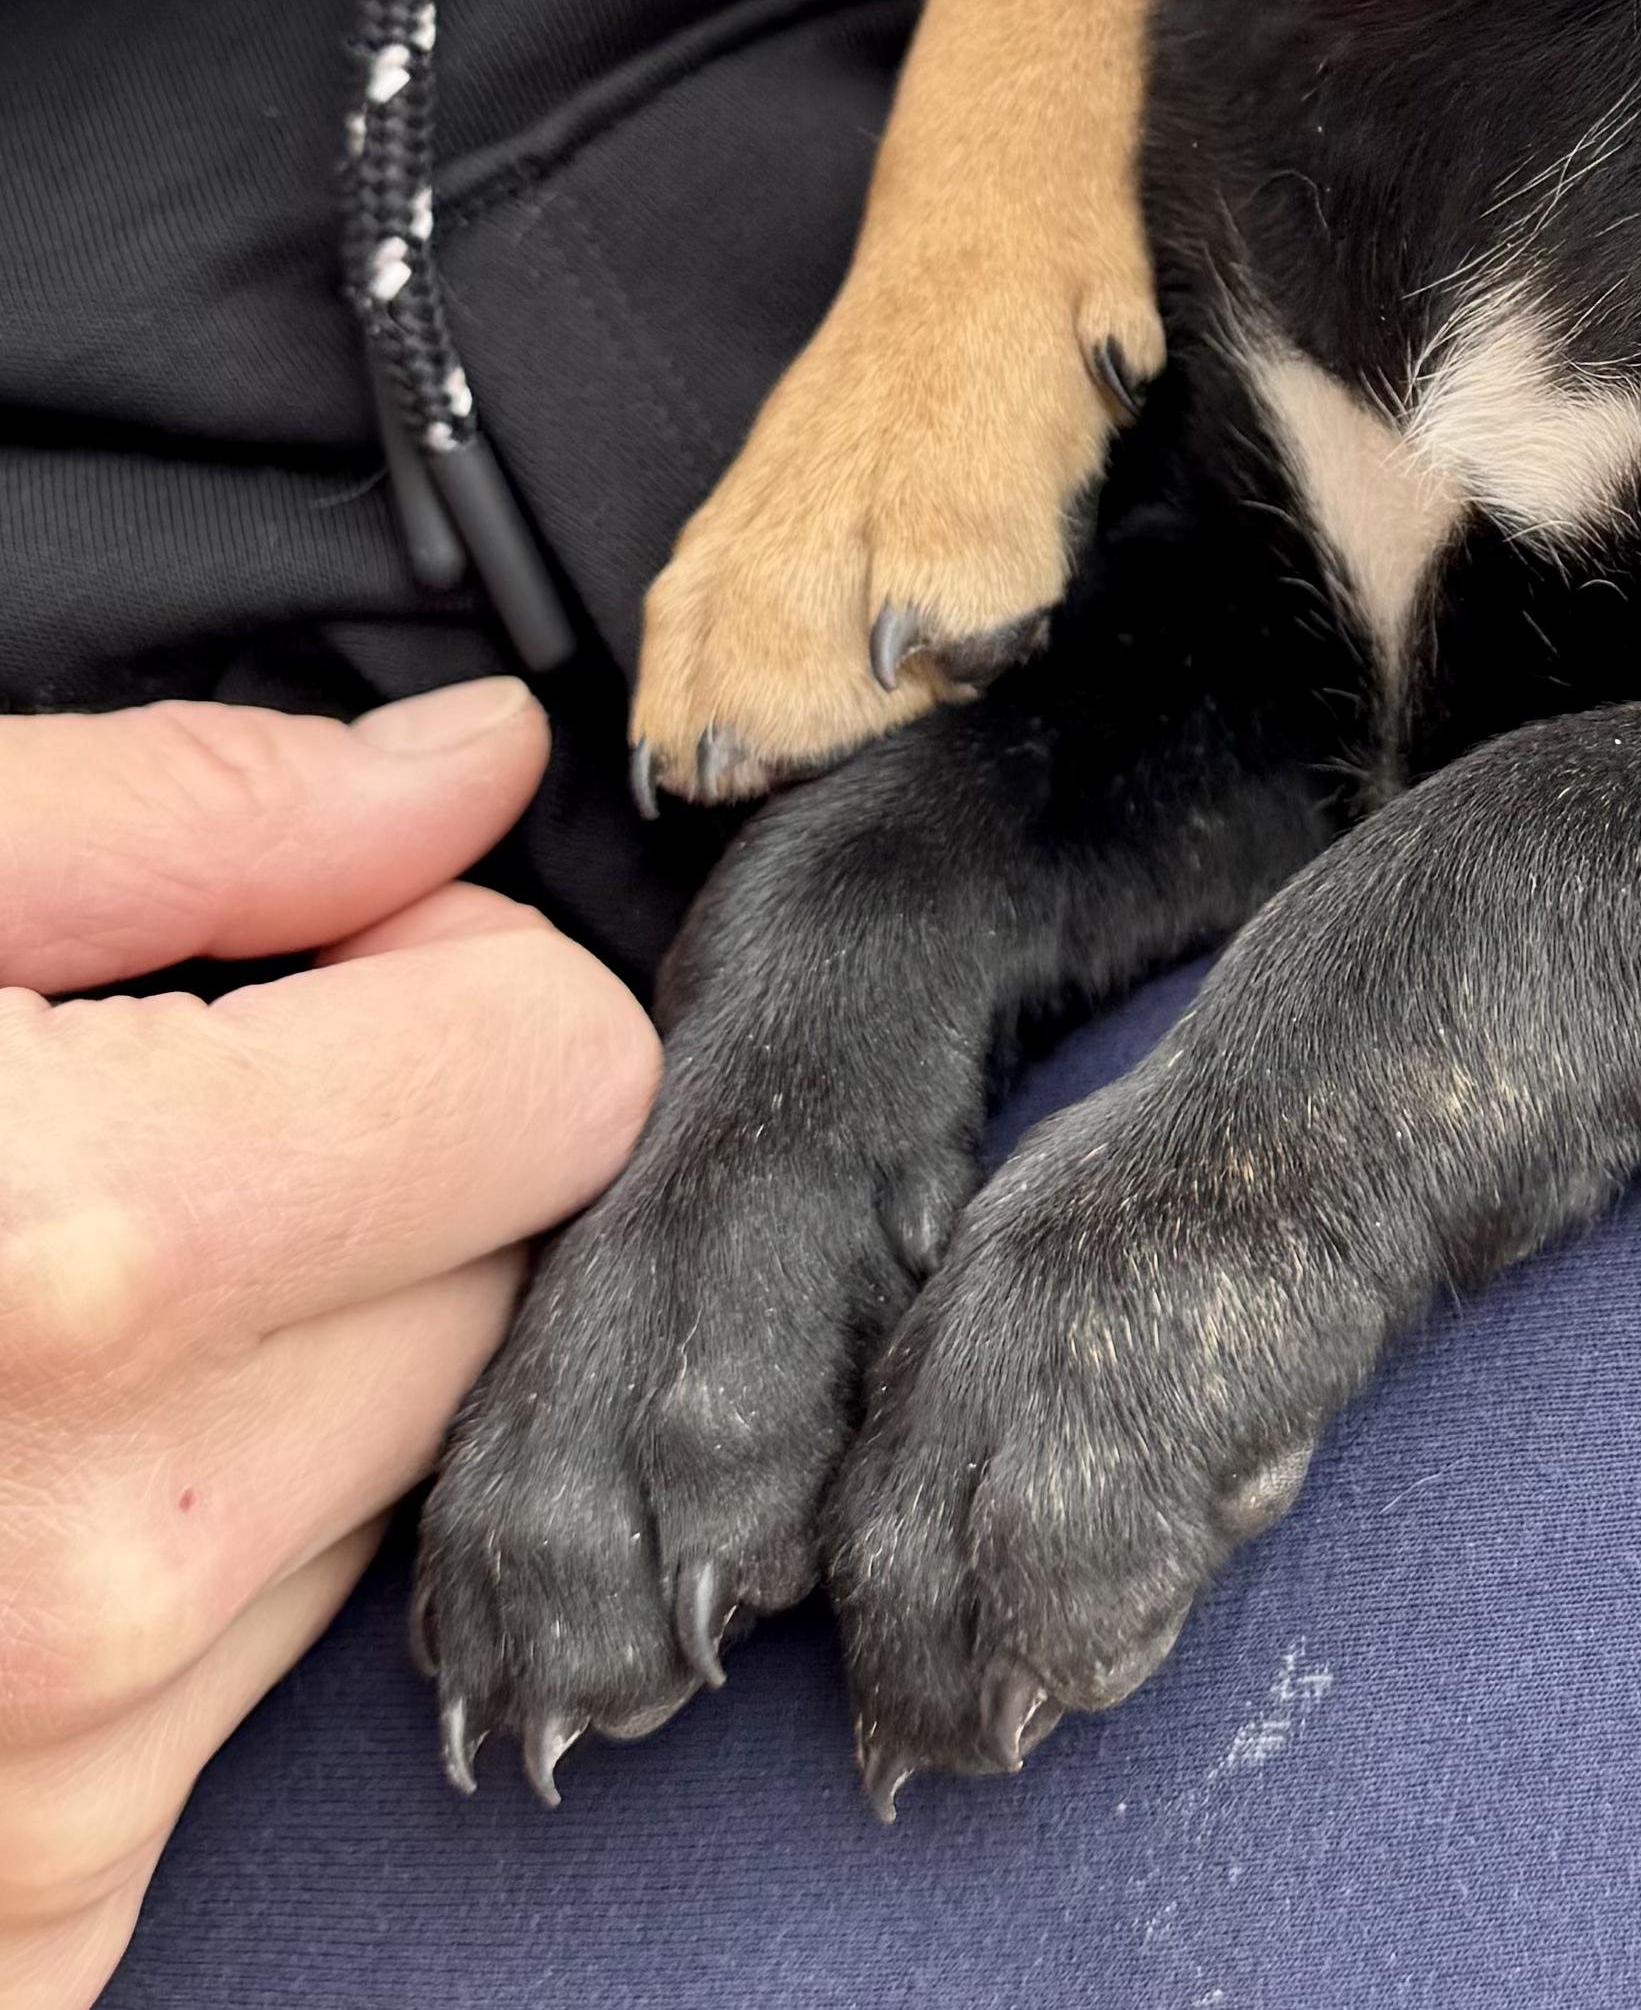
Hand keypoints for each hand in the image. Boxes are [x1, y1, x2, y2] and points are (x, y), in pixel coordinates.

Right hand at [0, 689, 656, 2009]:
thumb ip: (199, 819)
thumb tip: (469, 770)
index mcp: (85, 1257)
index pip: (559, 1083)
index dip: (444, 991)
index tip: (317, 981)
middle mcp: (98, 1562)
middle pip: (489, 1288)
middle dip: (365, 1190)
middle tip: (131, 1147)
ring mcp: (51, 1783)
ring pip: (370, 1491)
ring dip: (253, 1394)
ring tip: (5, 1335)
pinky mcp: (11, 1925)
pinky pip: (234, 1707)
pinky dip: (158, 1596)